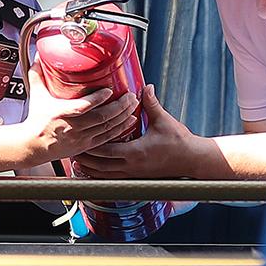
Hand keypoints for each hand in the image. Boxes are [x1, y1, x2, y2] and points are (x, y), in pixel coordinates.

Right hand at [21, 85, 139, 163]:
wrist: (34, 146)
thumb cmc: (36, 121)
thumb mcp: (36, 96)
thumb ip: (38, 75)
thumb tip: (39, 56)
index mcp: (61, 113)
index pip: (82, 107)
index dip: (97, 99)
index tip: (109, 90)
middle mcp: (73, 127)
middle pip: (102, 117)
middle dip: (120, 106)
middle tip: (130, 95)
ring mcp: (81, 138)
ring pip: (108, 128)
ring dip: (123, 116)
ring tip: (133, 104)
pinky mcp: (86, 145)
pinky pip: (108, 138)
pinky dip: (121, 129)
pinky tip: (131, 120)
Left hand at [73, 85, 205, 178]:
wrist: (193, 160)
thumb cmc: (180, 141)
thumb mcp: (164, 120)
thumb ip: (151, 103)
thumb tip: (145, 86)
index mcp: (136, 152)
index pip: (106, 151)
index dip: (90, 147)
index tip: (79, 139)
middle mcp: (132, 166)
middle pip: (101, 167)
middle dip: (86, 160)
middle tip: (72, 151)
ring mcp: (135, 174)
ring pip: (106, 176)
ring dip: (92, 170)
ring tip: (79, 164)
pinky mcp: (138, 178)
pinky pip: (115, 179)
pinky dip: (103, 176)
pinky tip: (97, 172)